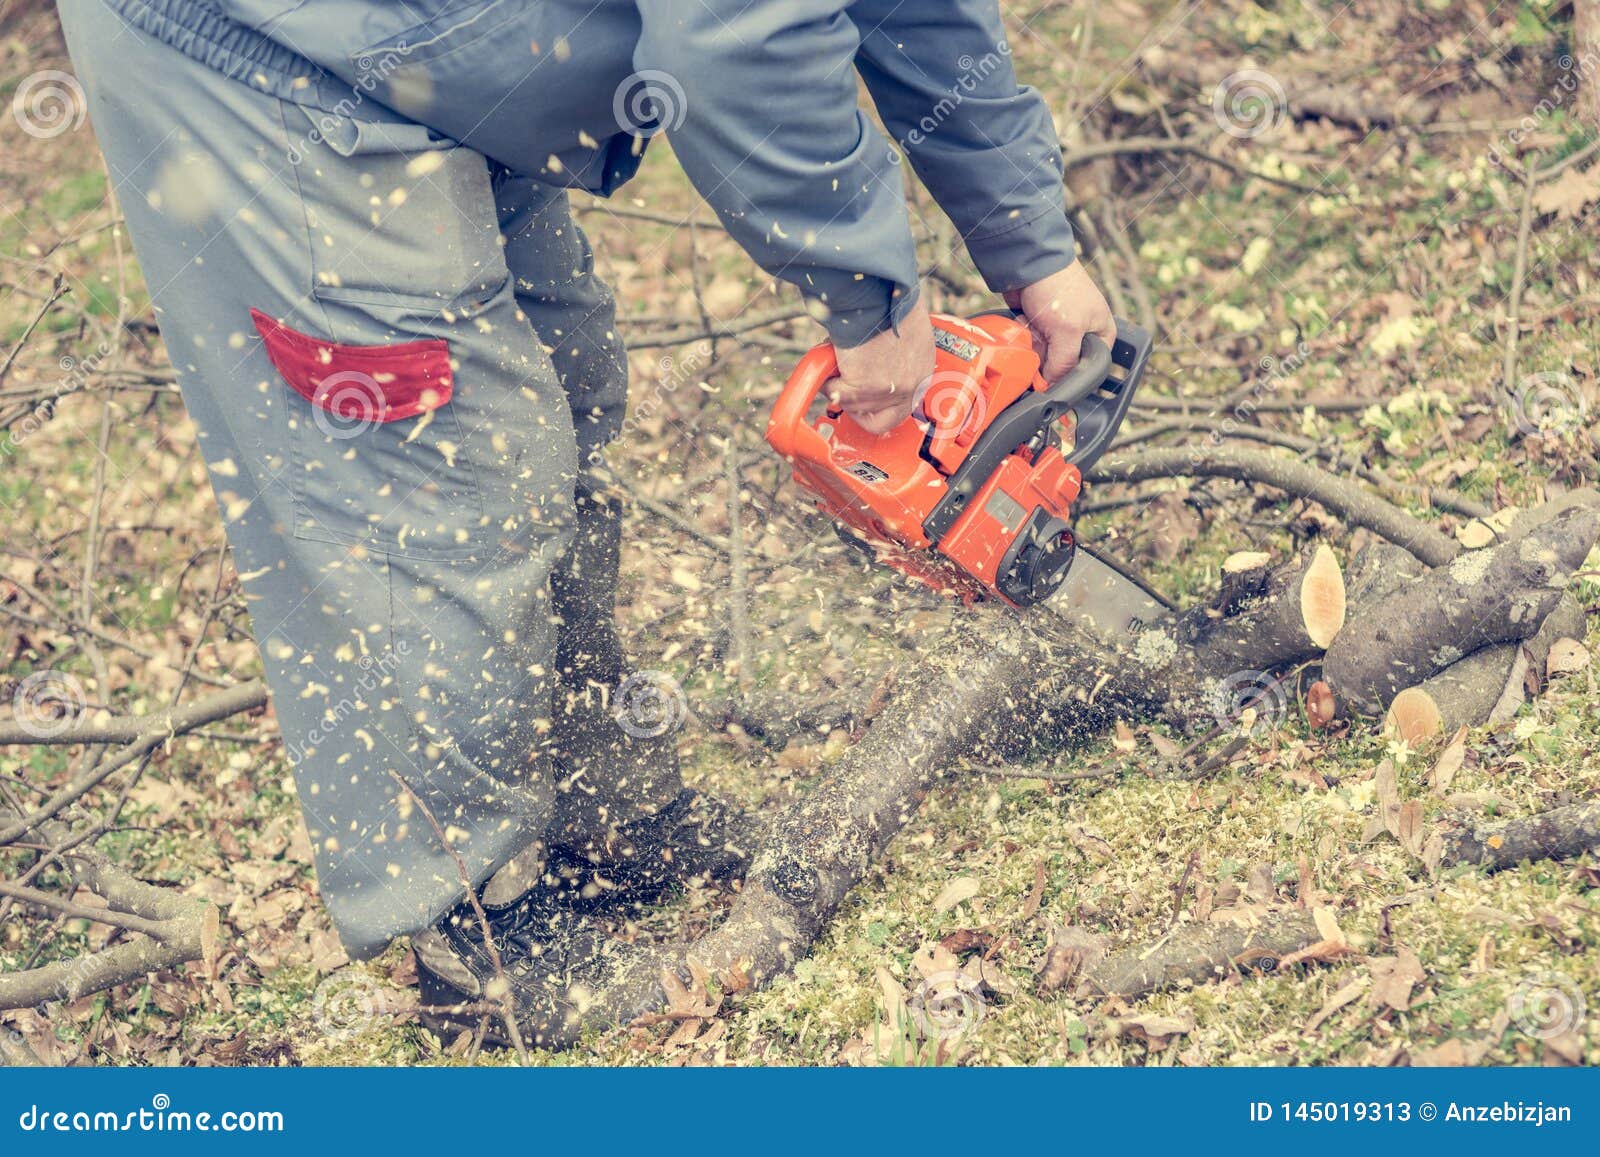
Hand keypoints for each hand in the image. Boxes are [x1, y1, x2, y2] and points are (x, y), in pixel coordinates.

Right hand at [830, 294, 934, 434]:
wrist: (877, 291)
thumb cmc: (888, 299)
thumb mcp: (904, 329)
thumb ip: (894, 352)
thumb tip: (872, 362)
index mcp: (923, 369)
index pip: (904, 406)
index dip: (879, 404)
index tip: (864, 398)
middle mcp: (911, 385)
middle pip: (881, 421)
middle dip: (858, 412)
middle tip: (844, 394)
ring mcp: (889, 390)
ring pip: (853, 406)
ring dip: (838, 386)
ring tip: (836, 361)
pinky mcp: (865, 389)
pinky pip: (835, 393)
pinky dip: (826, 377)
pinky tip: (829, 359)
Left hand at [1003, 262, 1116, 382]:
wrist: (1028, 263)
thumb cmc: (1058, 288)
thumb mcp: (1069, 332)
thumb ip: (1064, 365)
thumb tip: (1051, 387)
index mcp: (1102, 336)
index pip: (1086, 371)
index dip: (1067, 375)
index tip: (1052, 369)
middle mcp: (1083, 335)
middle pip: (1061, 366)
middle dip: (1047, 352)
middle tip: (1045, 335)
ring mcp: (1060, 331)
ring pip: (1043, 357)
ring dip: (1034, 342)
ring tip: (1035, 322)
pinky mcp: (1040, 326)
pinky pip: (1030, 344)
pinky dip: (1025, 334)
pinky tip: (1026, 319)